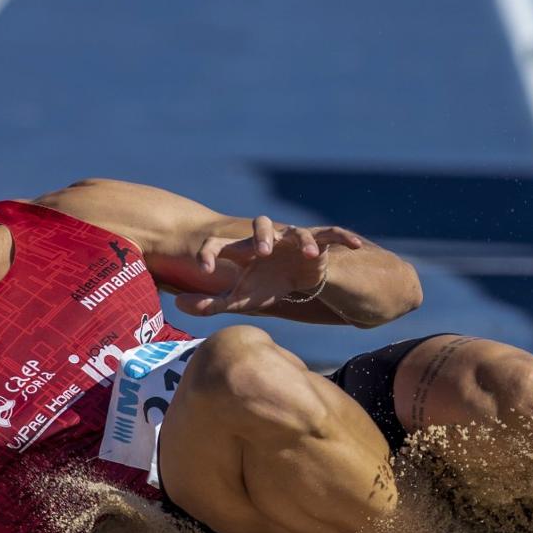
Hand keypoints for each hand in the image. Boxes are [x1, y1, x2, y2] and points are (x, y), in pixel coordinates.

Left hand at [176, 217, 362, 315]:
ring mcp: (293, 241)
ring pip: (297, 231)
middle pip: (261, 226)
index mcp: (242, 251)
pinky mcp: (317, 245)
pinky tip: (355, 245)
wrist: (294, 283)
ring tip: (307, 254)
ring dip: (303, 239)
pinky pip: (332, 234)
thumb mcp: (238, 300)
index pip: (221, 244)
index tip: (204, 270)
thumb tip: (177, 306)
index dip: (210, 253)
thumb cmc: (262, 286)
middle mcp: (267, 240)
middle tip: (261, 253)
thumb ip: (209, 304)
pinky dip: (343, 236)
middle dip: (261, 236)